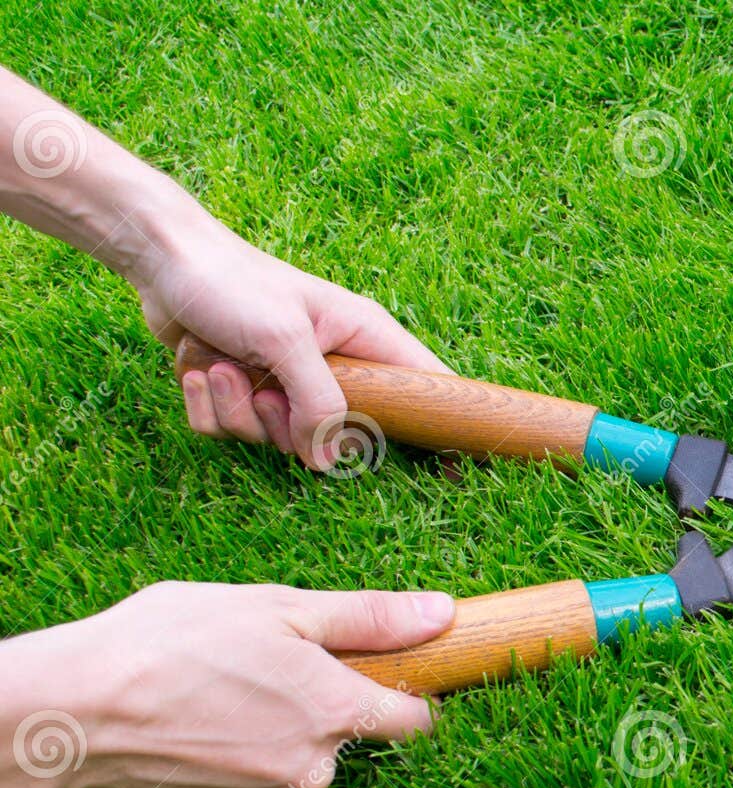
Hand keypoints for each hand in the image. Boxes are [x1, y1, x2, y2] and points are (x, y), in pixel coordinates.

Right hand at [0, 582, 455, 787]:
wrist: (71, 714)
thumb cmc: (171, 646)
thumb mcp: (279, 609)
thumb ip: (368, 617)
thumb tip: (443, 613)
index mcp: (338, 712)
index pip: (416, 723)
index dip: (409, 695)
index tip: (391, 675)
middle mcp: (313, 768)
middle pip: (345, 738)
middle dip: (320, 704)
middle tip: (265, 663)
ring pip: (294, 759)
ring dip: (272, 729)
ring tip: (217, 687)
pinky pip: (247, 780)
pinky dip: (231, 753)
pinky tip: (192, 721)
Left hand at [134, 220, 447, 468]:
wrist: (160, 257)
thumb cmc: (230, 280)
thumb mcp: (285, 339)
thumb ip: (318, 404)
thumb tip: (331, 462)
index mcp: (363, 339)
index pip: (425, 388)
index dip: (443, 428)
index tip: (459, 472)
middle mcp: (332, 365)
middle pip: (336, 436)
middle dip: (288, 424)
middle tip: (268, 388)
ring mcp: (286, 382)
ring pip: (275, 439)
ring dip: (236, 408)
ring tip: (222, 363)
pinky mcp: (243, 391)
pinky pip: (232, 431)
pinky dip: (207, 405)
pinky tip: (200, 367)